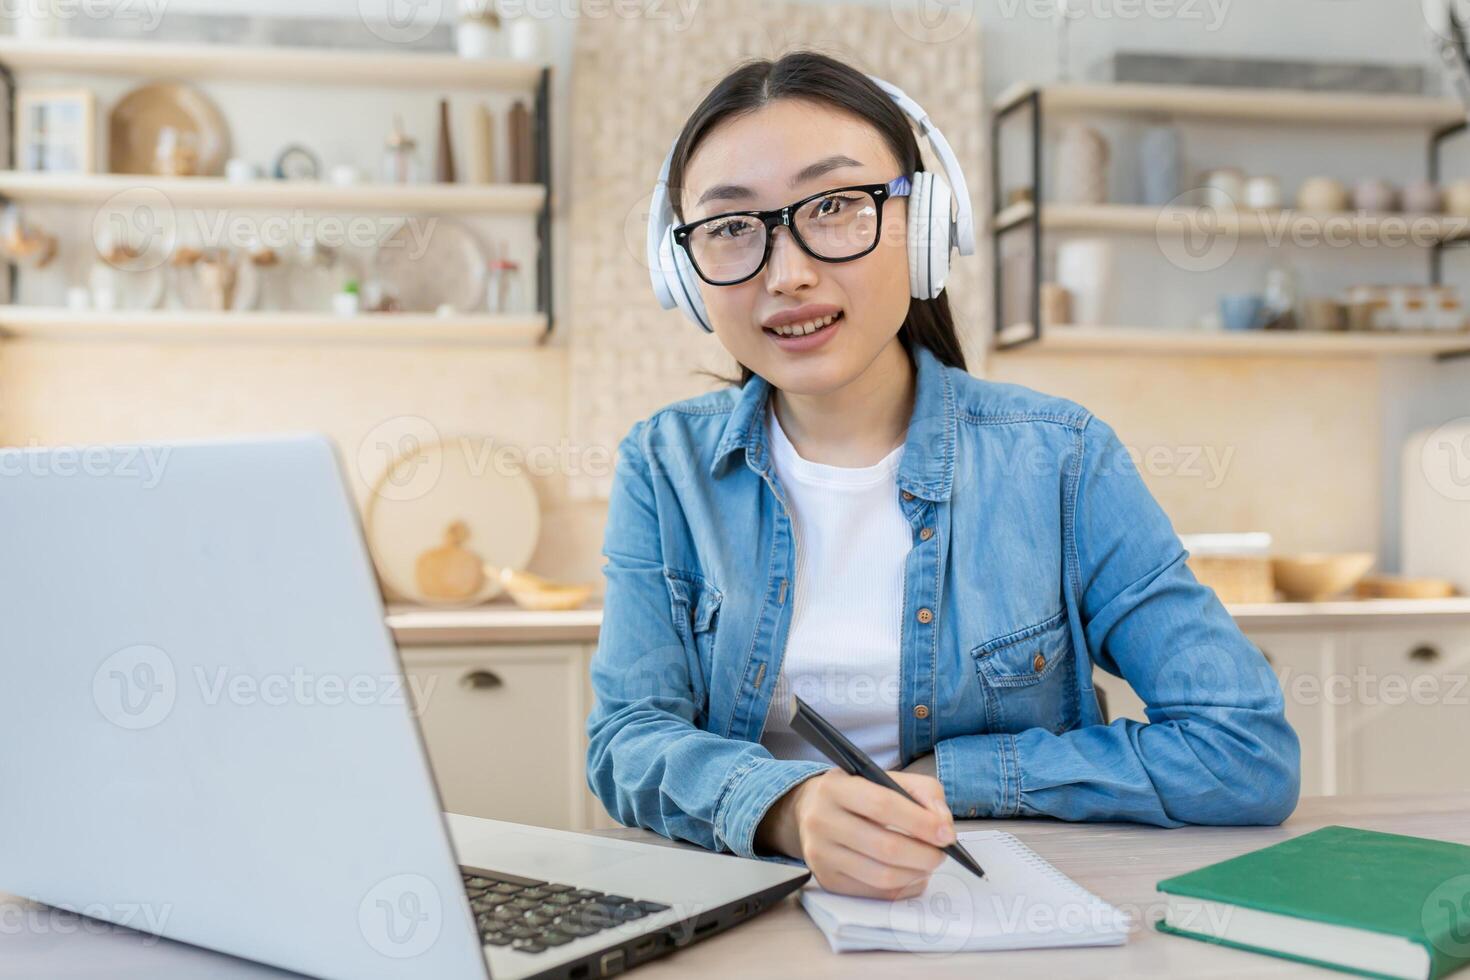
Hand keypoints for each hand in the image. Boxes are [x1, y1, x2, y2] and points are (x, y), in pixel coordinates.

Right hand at [756, 769, 955, 899]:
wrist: (811, 810)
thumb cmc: (857, 792)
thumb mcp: (886, 777)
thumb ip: (923, 793)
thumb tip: (943, 826)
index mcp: (835, 788)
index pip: (882, 805)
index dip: (920, 822)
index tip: (946, 834)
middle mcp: (821, 821)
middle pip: (885, 847)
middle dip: (924, 854)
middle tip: (941, 853)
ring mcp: (821, 855)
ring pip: (882, 876)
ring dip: (916, 873)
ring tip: (928, 863)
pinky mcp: (828, 881)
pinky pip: (875, 893)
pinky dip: (903, 888)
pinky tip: (912, 875)